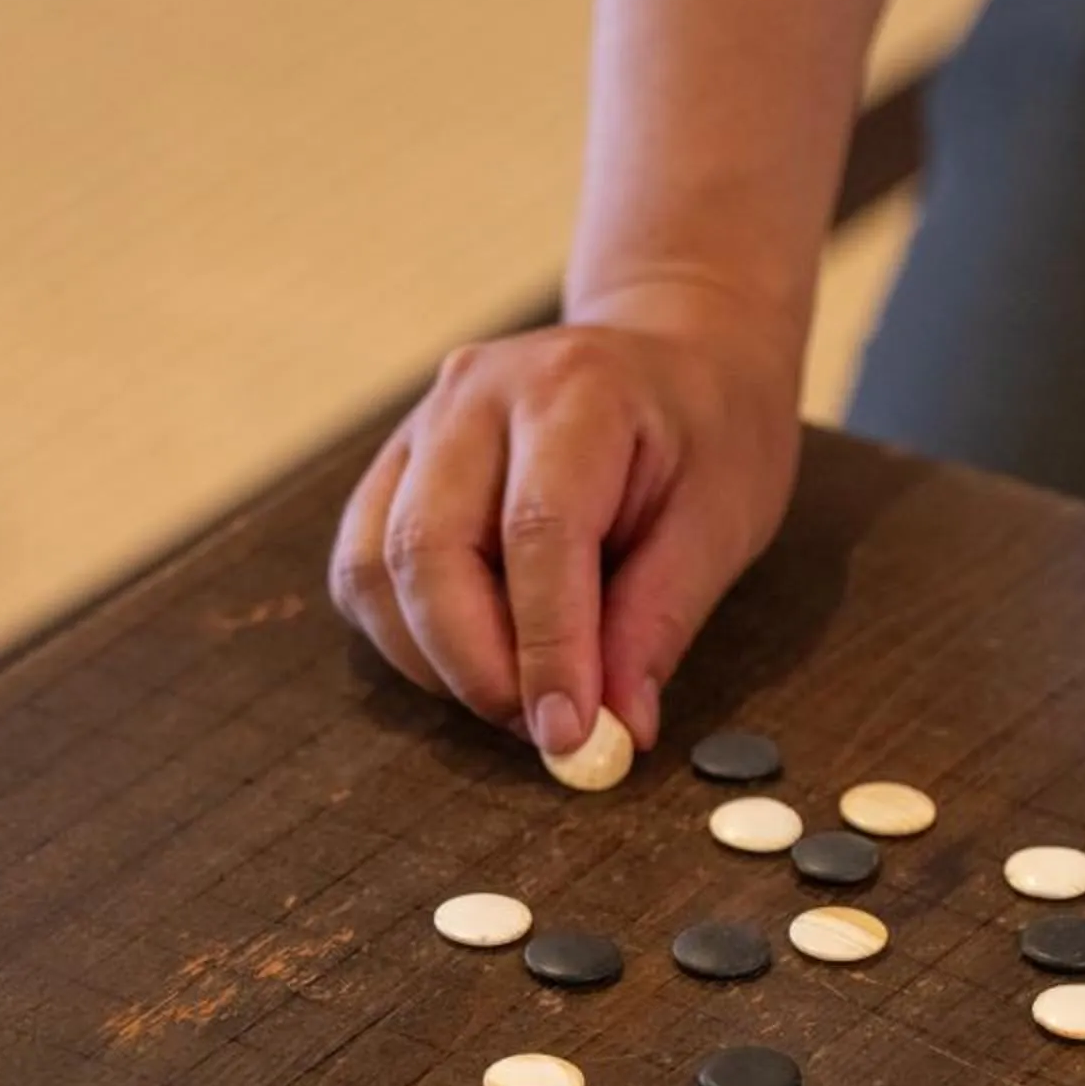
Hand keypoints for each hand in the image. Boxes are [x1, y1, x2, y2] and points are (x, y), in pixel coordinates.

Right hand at [327, 281, 801, 754]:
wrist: (672, 350)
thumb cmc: (708, 432)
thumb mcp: (721, 521)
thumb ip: (659, 622)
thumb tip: (618, 730)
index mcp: (575, 390)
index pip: (538, 532)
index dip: (548, 648)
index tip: (571, 735)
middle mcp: (476, 396)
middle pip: (429, 549)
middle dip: (475, 667)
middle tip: (539, 730)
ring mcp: (421, 426)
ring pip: (375, 568)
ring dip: (434, 661)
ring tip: (516, 694)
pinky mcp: (393, 467)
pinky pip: (363, 569)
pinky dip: (407, 636)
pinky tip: (476, 654)